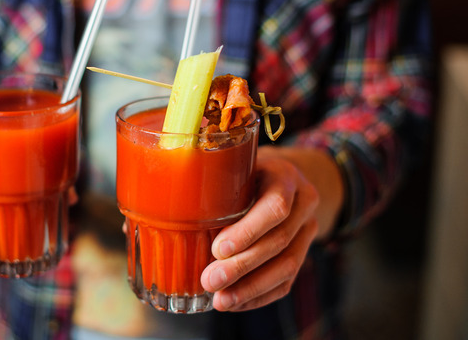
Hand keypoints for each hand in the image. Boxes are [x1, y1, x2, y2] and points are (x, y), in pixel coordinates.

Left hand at [201, 146, 342, 311]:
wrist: (284, 178)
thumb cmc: (246, 172)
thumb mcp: (233, 166)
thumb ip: (210, 186)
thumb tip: (159, 214)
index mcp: (285, 176)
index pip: (275, 206)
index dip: (248, 231)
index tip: (218, 249)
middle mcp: (303, 202)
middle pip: (279, 240)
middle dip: (242, 266)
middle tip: (210, 280)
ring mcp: (308, 229)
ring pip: (287, 266)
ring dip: (251, 287)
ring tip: (221, 300)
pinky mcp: (304, 252)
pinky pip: (287, 281)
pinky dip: (259, 295)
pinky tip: (235, 302)